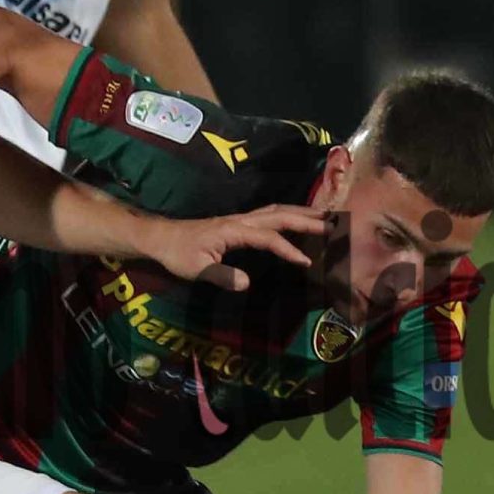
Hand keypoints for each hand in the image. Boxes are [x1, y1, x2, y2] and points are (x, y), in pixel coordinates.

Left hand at [140, 205, 323, 289]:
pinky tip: (296, 220)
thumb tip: (247, 283)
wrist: (160, 237)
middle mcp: (240, 220)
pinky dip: (287, 215)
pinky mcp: (237, 223)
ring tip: (323, 217)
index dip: (289, 249)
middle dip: (306, 219)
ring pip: (275, 211)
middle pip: (279, 215)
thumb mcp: (196, 269)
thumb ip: (221, 275)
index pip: (269, 238)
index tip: (307, 262)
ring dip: (299, 212)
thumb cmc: (177, 253)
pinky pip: (268, 215)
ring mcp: (239, 219)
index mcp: (233, 230)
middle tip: (332, 225)